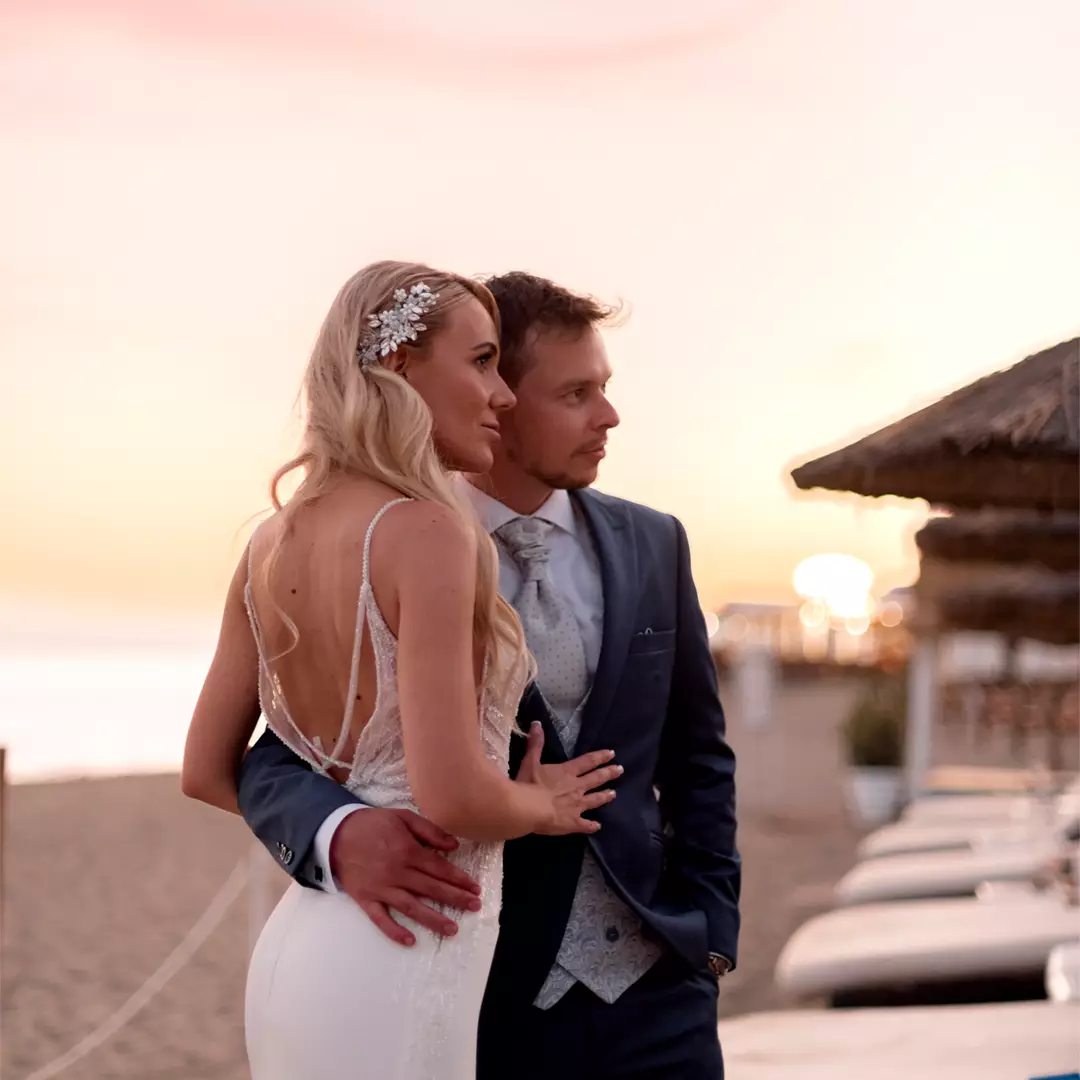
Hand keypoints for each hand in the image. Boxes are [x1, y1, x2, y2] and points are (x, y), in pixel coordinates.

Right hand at [329, 808, 481, 946]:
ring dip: (433, 919)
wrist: (336, 834)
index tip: (475, 888)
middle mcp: (397, 872)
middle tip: (475, 907)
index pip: (440, 869)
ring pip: (412, 907)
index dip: (459, 879)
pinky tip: (410, 941)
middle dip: (456, 898)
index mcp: (408, 851)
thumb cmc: (373, 824)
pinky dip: (394, 931)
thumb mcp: (403, 816)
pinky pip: (380, 919)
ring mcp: (381, 888)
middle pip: (431, 889)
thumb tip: (454, 845)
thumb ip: (430, 830)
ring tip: (452, 929)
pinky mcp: (365, 899)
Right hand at [516, 722, 621, 835]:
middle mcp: (576, 787)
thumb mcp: (530, 761)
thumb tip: (537, 723)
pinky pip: (585, 825)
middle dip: (608, 773)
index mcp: (566, 772)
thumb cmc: (529, 784)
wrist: (530, 808)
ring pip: (595, 800)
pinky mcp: (573, 822)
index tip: (611, 754)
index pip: (587, 762)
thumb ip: (535, 743)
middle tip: (620, 770)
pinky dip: (592, 826)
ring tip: (613, 794)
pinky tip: (598, 826)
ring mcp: (577, 805)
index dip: (599, 757)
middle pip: (596, 779)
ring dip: (604, 796)